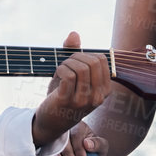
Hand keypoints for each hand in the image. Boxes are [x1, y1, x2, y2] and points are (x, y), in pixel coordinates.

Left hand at [31, 31, 111, 148]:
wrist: (51, 122)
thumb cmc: (64, 96)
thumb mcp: (73, 75)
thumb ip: (74, 53)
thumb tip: (73, 33)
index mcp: (104, 90)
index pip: (101, 60)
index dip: (86, 54)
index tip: (75, 60)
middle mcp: (97, 97)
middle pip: (92, 62)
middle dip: (76, 56)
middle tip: (66, 63)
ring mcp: (83, 100)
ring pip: (80, 67)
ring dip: (67, 63)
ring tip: (61, 69)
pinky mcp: (67, 101)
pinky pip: (68, 74)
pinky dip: (61, 69)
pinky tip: (57, 74)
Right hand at [50, 122, 106, 155]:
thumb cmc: (95, 150)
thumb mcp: (102, 146)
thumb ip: (98, 144)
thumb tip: (87, 144)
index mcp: (79, 126)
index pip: (77, 135)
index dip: (79, 149)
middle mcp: (65, 129)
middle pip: (63, 138)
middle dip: (68, 154)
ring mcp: (55, 136)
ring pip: (53, 142)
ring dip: (56, 154)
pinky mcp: (48, 145)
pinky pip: (45, 148)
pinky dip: (48, 155)